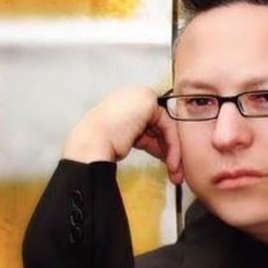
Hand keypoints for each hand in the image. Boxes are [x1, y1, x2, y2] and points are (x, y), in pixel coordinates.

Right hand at [61, 87, 183, 183]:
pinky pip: (169, 125)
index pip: (150, 124)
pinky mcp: (148, 100)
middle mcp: (133, 96)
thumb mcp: (127, 140)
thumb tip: (163, 147)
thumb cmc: (101, 145)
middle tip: (175, 170)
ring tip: (175, 172)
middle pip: (161, 125)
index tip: (165, 163)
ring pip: (167, 126)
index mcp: (124, 103)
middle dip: (170, 150)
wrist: (91, 143)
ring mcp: (140, 95)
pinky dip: (173, 146)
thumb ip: (144, 137)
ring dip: (173, 152)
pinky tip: (172, 162)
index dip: (159, 145)